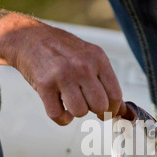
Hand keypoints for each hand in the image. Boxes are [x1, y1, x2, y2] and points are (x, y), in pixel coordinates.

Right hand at [0, 21, 125, 124]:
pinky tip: (60, 106)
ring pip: (80, 112)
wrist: (30, 38)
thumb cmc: (63, 51)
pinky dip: (61, 118)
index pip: (116, 95)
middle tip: (89, 106)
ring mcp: (62, 75)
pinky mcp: (44, 85)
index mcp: (98, 59)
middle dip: (96, 112)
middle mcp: (82, 66)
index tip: (109, 111)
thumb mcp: (90, 58)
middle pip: (100, 106)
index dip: (114, 109)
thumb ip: (107, 83)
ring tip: (72, 101)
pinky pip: (58, 116)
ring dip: (77, 112)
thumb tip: (125, 112)